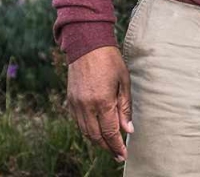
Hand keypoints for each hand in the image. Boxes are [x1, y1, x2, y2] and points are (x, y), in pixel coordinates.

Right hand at [66, 45, 133, 161]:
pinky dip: (88, 130)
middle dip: (108, 147)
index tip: (123, 155)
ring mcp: (76, 104)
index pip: (110, 132)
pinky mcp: (70, 100)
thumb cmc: (110, 60)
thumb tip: (128, 129)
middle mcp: (87, 106)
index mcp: (103, 101)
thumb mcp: (124, 81)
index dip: (117, 145)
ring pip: (86, 131)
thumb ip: (125, 107)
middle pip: (96, 136)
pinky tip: (97, 130)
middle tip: (118, 154)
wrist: (87, 44)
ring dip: (97, 141)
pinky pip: (79, 122)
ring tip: (109, 145)